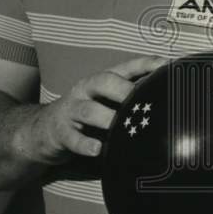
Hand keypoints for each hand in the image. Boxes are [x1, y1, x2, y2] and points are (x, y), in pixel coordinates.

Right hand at [17, 55, 164, 166]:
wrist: (44, 130)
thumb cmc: (87, 116)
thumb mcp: (106, 103)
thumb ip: (131, 101)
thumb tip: (168, 103)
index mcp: (102, 81)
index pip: (126, 67)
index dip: (145, 64)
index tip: (166, 65)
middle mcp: (86, 90)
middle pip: (104, 81)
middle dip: (122, 87)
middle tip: (140, 98)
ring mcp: (72, 110)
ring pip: (88, 110)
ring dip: (105, 118)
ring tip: (118, 126)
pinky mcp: (60, 132)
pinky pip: (72, 138)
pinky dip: (84, 144)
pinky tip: (97, 149)